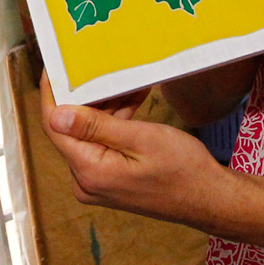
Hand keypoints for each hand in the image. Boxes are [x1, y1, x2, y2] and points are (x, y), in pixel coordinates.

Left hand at [41, 75, 231, 227]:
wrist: (210, 199)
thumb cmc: (183, 169)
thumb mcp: (140, 139)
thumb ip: (96, 126)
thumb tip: (57, 113)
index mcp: (89, 171)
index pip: (54, 126)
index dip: (52, 93)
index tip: (56, 65)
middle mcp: (86, 181)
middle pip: (71, 129)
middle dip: (87, 97)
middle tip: (100, 68)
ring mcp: (97, 183)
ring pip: (89, 134)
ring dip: (105, 109)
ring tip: (127, 84)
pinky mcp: (110, 180)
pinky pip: (102, 145)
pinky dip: (114, 124)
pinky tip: (132, 102)